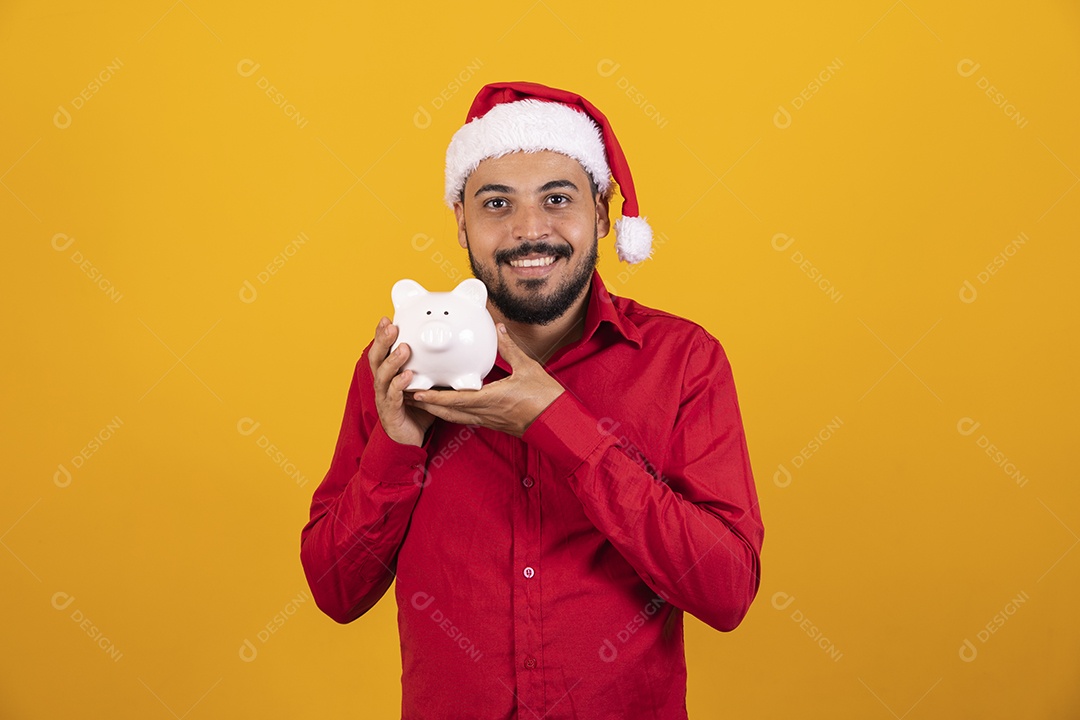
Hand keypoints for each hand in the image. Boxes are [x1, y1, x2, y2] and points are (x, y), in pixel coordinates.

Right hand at [369, 317, 435, 446]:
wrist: (409, 440)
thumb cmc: (417, 409)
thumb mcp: (426, 383)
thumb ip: (432, 367)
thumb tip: (451, 348)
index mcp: (388, 374)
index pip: (382, 350)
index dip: (381, 334)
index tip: (387, 318)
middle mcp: (382, 384)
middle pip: (376, 358)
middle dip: (382, 341)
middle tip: (392, 327)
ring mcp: (384, 398)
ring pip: (383, 376)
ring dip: (393, 361)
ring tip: (404, 349)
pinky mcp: (390, 412)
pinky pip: (393, 397)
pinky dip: (400, 385)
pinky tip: (408, 376)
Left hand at [406, 324, 564, 437]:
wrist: (558, 422)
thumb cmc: (545, 398)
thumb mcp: (528, 367)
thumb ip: (509, 348)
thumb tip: (498, 330)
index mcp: (491, 399)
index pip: (454, 400)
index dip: (433, 397)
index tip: (415, 391)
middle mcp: (485, 412)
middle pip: (447, 412)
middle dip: (426, 405)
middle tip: (407, 395)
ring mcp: (487, 420)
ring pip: (454, 417)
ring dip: (436, 410)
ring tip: (419, 401)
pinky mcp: (491, 422)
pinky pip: (465, 418)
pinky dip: (451, 412)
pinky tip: (446, 406)